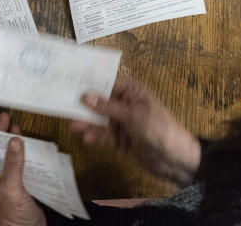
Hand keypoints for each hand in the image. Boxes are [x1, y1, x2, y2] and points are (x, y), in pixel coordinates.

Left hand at [0, 110, 46, 225]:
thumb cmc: (12, 215)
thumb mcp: (11, 187)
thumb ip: (12, 164)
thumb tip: (14, 140)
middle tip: (3, 114)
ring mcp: (4, 174)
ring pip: (3, 149)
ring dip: (6, 136)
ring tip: (13, 122)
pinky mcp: (18, 178)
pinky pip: (16, 158)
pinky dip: (19, 148)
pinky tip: (25, 141)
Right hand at [72, 74, 200, 184]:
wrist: (177, 160)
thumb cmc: (158, 128)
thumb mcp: (133, 115)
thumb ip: (107, 107)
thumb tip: (84, 96)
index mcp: (132, 91)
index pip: (106, 82)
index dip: (89, 82)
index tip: (69, 80)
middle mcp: (125, 104)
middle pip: (100, 102)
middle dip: (84, 105)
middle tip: (63, 105)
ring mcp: (123, 123)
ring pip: (100, 120)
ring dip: (87, 123)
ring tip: (73, 126)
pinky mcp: (121, 140)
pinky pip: (104, 136)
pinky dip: (96, 137)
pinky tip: (86, 139)